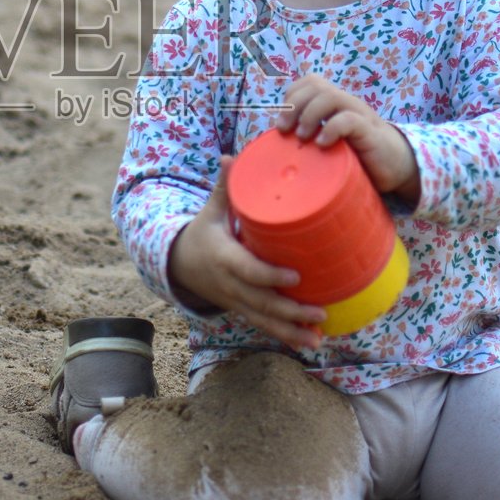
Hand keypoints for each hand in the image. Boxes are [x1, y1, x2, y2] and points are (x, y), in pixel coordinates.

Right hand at [167, 157, 325, 349]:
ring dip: (292, 331)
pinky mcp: (241, 311)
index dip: (271, 277)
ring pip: (264, 321)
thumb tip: (231, 156)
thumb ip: (225, 188)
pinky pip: (263, 326)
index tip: (296, 277)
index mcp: (224, 258)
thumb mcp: (210, 212)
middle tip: (321, 311)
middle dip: (290, 311)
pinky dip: (286, 337)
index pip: (249, 271)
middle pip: (261, 303)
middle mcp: (230, 285)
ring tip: (318, 338)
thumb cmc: (201, 233)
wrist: (178, 265)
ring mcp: (236, 301)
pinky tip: (310, 343)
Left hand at [276, 74, 421, 202]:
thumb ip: (311, 139)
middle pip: (316, 86)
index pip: (309, 82)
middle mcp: (346, 103)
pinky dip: (331, 129)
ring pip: (331, 97)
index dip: (291, 96)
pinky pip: (350, 119)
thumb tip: (276, 149)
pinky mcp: (370, 132)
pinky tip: (322, 144)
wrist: (398, 167)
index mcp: (335, 104)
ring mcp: (360, 114)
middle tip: (285, 130)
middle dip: (294, 105)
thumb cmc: (358, 156)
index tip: (281, 123)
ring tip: (303, 138)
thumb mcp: (331, 144)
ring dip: (309, 115)